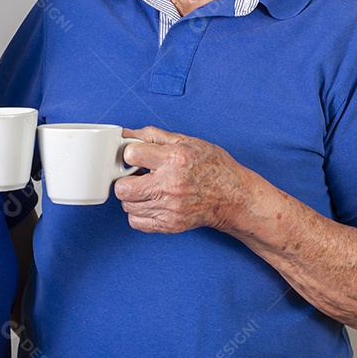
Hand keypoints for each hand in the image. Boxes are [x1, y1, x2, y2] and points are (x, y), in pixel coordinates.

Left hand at [114, 126, 251, 233]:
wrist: (233, 197)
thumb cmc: (214, 168)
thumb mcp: (188, 141)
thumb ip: (154, 136)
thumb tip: (127, 133)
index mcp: (175, 159)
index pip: (130, 155)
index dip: (130, 154)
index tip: (136, 157)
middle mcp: (170, 184)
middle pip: (123, 187)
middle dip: (125, 179)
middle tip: (136, 176)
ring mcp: (169, 207)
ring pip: (127, 205)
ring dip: (133, 197)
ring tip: (147, 189)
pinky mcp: (170, 224)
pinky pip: (136, 222)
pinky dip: (139, 214)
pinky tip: (150, 203)